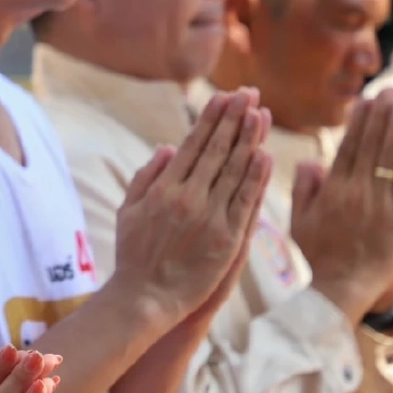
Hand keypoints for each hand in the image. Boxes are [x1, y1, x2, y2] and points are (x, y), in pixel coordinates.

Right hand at [110, 89, 272, 327]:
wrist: (145, 297)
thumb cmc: (134, 256)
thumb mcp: (128, 211)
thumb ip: (146, 177)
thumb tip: (167, 147)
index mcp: (164, 188)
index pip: (192, 144)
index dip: (210, 119)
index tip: (224, 97)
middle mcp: (186, 196)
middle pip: (216, 150)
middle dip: (233, 119)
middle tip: (248, 94)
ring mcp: (208, 216)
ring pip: (233, 171)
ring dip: (248, 139)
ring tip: (260, 113)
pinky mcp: (226, 238)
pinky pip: (245, 202)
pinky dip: (256, 178)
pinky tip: (265, 155)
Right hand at [291, 89, 392, 323]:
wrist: (346, 288)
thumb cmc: (320, 257)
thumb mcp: (300, 223)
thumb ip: (304, 190)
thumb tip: (310, 160)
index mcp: (332, 191)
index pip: (347, 147)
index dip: (359, 121)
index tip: (366, 101)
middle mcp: (358, 191)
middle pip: (372, 145)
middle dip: (381, 115)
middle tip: (390, 91)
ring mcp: (382, 203)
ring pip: (391, 157)